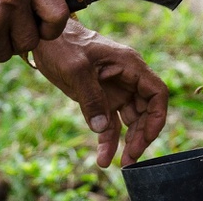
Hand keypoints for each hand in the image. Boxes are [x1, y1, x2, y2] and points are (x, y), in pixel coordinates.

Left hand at [32, 19, 167, 166]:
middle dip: (141, 135)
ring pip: (131, 120)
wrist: (45, 39)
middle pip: (146, 111)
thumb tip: (102, 129)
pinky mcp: (101, 98)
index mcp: (130, 66)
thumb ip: (91, 99)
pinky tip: (103, 157)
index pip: (157, 93)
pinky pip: (111, 122)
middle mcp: (128, 79)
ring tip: (121, 163)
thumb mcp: (76, 69)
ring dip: (127, 141)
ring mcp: (116, 89)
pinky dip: (109, 140)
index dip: (157, 117)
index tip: (146, 138)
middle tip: (130, 157)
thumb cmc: (64, 44)